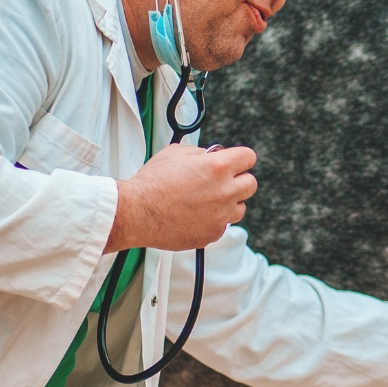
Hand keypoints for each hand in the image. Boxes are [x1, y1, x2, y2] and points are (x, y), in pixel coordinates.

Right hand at [107, 143, 256, 253]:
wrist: (136, 212)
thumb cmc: (151, 183)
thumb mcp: (175, 153)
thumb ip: (200, 153)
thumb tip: (210, 156)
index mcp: (218, 167)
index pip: (249, 157)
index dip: (240, 159)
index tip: (236, 162)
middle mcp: (225, 191)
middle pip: (251, 184)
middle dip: (238, 180)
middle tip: (221, 182)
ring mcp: (221, 215)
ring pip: (240, 207)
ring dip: (228, 203)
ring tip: (206, 201)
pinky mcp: (213, 233)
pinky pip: (222, 225)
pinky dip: (213, 221)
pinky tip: (194, 216)